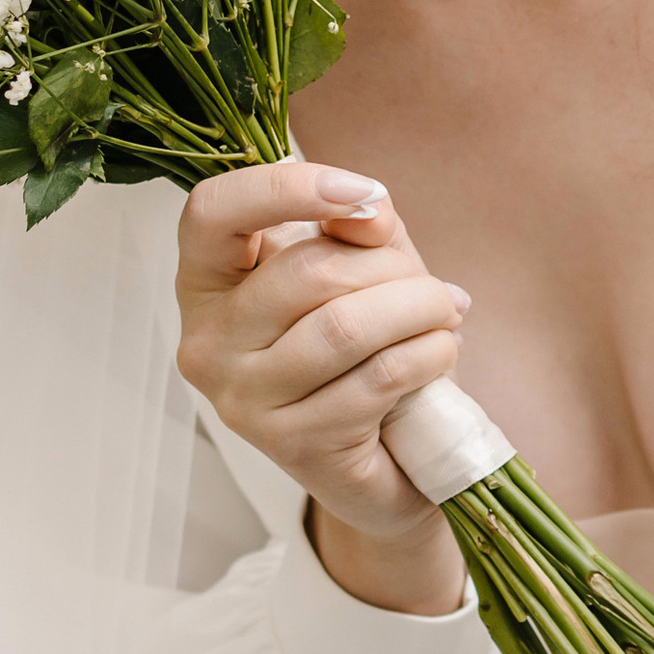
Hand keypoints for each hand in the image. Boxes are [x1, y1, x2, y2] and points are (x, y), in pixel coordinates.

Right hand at [174, 159, 470, 611]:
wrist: (383, 464)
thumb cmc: (364, 351)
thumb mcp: (360, 269)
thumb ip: (357, 226)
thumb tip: (366, 207)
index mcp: (207, 284)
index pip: (211, 214)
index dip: (285, 188)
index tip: (361, 193)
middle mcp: (208, 344)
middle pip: (305, 272)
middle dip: (391, 268)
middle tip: (431, 288)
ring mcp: (243, 400)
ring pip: (345, 326)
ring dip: (419, 308)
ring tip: (445, 313)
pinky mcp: (293, 444)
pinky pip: (377, 377)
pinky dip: (428, 353)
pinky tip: (440, 351)